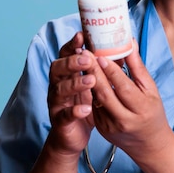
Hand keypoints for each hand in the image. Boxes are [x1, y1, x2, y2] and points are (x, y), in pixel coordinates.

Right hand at [47, 32, 96, 158]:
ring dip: (75, 84)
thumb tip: (117, 48)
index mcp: (66, 74)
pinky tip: (85, 108)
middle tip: (87, 58)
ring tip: (91, 80)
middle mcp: (57, 86)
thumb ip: (99, 68)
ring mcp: (56, 104)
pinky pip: (64, 115)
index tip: (81, 36)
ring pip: (59, 90)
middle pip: (57, 69)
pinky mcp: (59, 122)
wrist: (73, 136)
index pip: (64, 55)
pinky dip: (73, 111)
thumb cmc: (84, 105)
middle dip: (72, 62)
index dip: (71, 45)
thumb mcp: (92, 85)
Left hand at [88, 40, 172, 163]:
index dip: (111, 71)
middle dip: (93, 71)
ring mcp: (110, 127)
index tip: (100, 55)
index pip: (123, 87)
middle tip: (84, 52)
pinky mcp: (102, 129)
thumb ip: (138, 68)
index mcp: (141, 109)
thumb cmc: (153, 113)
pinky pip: (94, 106)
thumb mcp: (151, 90)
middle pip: (105, 93)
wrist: (149, 144)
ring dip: (88, 79)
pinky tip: (86, 76)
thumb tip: (130, 43)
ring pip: (96, 100)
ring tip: (82, 61)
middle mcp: (124, 120)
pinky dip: (91, 91)